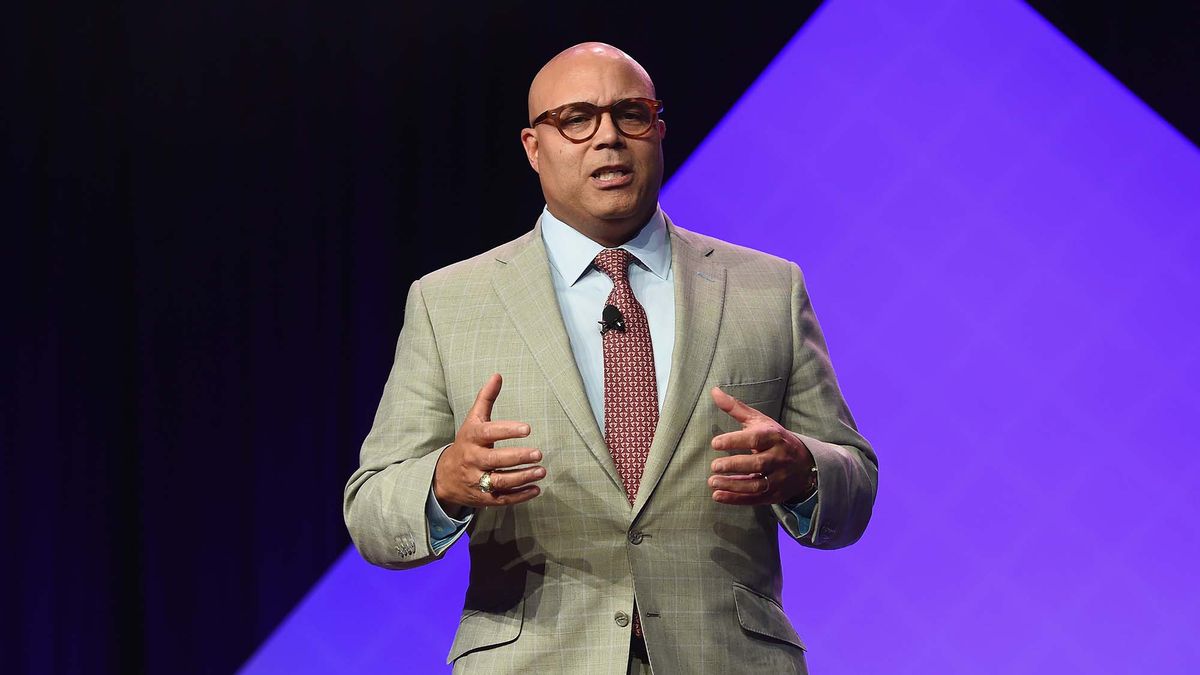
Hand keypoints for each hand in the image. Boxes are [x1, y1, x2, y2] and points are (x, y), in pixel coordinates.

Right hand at [433, 373, 545, 510]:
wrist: (445, 476)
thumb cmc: (466, 442)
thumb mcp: (473, 420)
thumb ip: (486, 398)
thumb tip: (498, 375)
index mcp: (471, 438)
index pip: (488, 433)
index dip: (507, 431)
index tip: (527, 428)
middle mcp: (473, 460)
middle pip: (495, 460)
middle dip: (518, 457)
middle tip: (539, 453)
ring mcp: (477, 480)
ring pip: (500, 481)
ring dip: (522, 477)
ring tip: (541, 471)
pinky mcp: (482, 497)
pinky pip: (502, 498)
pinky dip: (519, 496)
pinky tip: (536, 489)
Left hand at [708, 387, 815, 504]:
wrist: (805, 463)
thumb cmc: (774, 438)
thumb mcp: (760, 421)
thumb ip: (736, 408)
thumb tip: (714, 391)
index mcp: (775, 437)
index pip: (756, 438)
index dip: (735, 440)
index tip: (715, 443)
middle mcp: (779, 457)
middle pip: (758, 463)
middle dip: (735, 465)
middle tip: (714, 466)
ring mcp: (779, 478)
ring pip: (757, 485)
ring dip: (733, 486)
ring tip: (712, 482)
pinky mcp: (775, 494)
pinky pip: (755, 499)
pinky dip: (736, 499)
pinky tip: (717, 495)